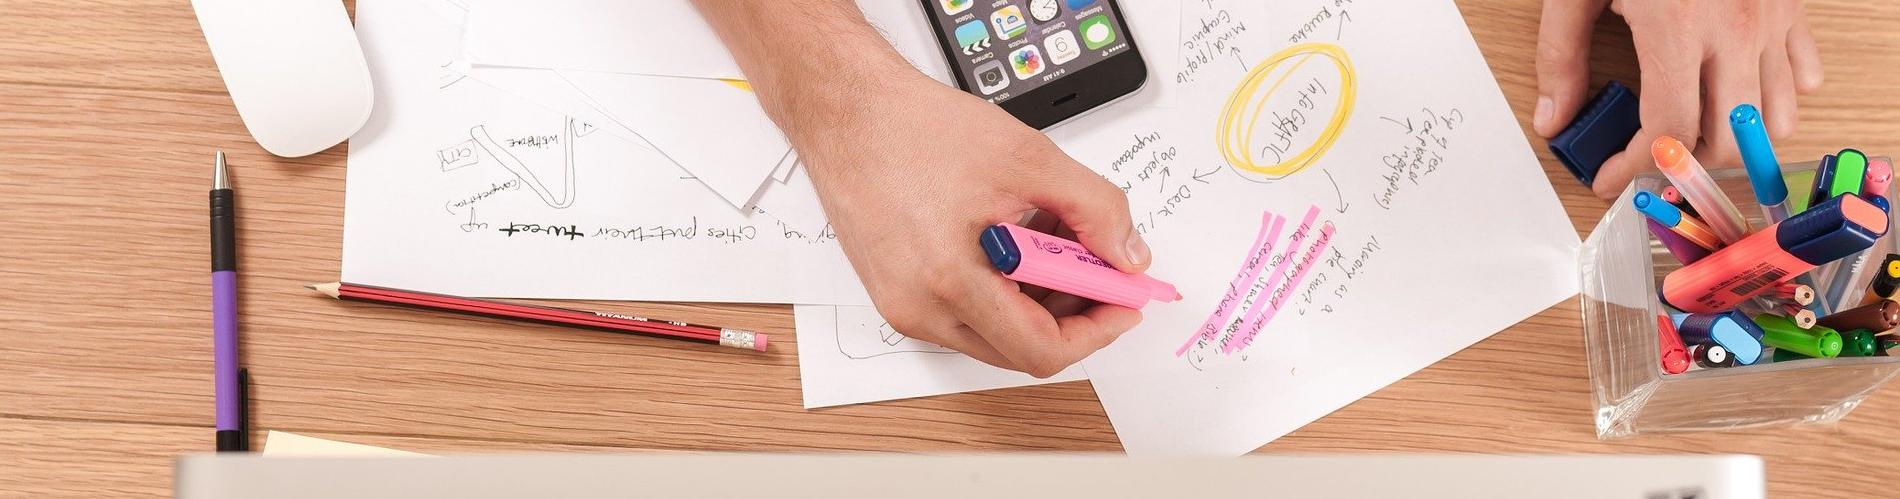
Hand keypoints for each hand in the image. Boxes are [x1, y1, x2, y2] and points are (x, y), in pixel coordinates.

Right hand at [788, 73, 1149, 376]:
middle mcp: (919, 309)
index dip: (1096, 331)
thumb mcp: (1028, 158)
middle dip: (1072, 312)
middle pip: (1020, 349)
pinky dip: (1003, 288)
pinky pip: (965, 314)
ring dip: (1038, 298)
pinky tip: (1015, 238)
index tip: (1123, 302)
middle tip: (1098, 266)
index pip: (1041, 350)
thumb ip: (1094, 210)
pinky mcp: (894, 294)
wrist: (846, 112)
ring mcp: (903, 306)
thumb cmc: (914, 129)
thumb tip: (1128, 256)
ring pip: (994, 333)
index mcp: (949, 281)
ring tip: (1052, 236)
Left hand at [1534, 0, 1822, 198]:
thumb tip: (1552, 119)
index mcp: (1677, 28)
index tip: (1609, 178)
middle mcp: (1735, 30)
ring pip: (1774, 120)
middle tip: (1648, 162)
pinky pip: (1804, 75)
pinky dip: (1777, 99)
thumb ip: (1560, 57)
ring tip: (1692, 135)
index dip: (1634, 168)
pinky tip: (1739, 93)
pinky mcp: (1793, 10)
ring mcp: (1772, 20)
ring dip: (1734, 139)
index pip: (1666, 131)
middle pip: (1724, 140)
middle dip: (1682, 164)